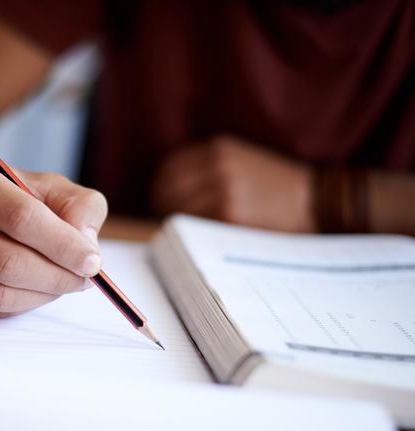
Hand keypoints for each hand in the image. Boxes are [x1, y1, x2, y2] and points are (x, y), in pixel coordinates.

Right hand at [0, 162, 107, 316]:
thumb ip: (80, 206)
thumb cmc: (17, 198)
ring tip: (66, 281)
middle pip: (6, 261)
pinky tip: (39, 287)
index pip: (19, 217)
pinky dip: (26, 304)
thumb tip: (85, 244)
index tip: (92, 261)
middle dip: (56, 275)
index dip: (62, 244)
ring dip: (44, 294)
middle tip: (86, 278)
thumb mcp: (54, 188)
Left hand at [152, 135, 314, 231]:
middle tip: (163, 221)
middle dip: (160, 206)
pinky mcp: (229, 215)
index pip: (168, 167)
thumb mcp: (242, 160)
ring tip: (177, 232)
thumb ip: (207, 167)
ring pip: (177, 208)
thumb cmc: (277, 186)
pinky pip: (194, 225)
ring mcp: (223, 190)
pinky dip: (187, 232)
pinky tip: (193, 238)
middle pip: (167, 188)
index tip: (158, 200)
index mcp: (218, 149)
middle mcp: (217, 166)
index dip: (159, 187)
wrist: (315, 201)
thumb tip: (168, 189)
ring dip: (172, 221)